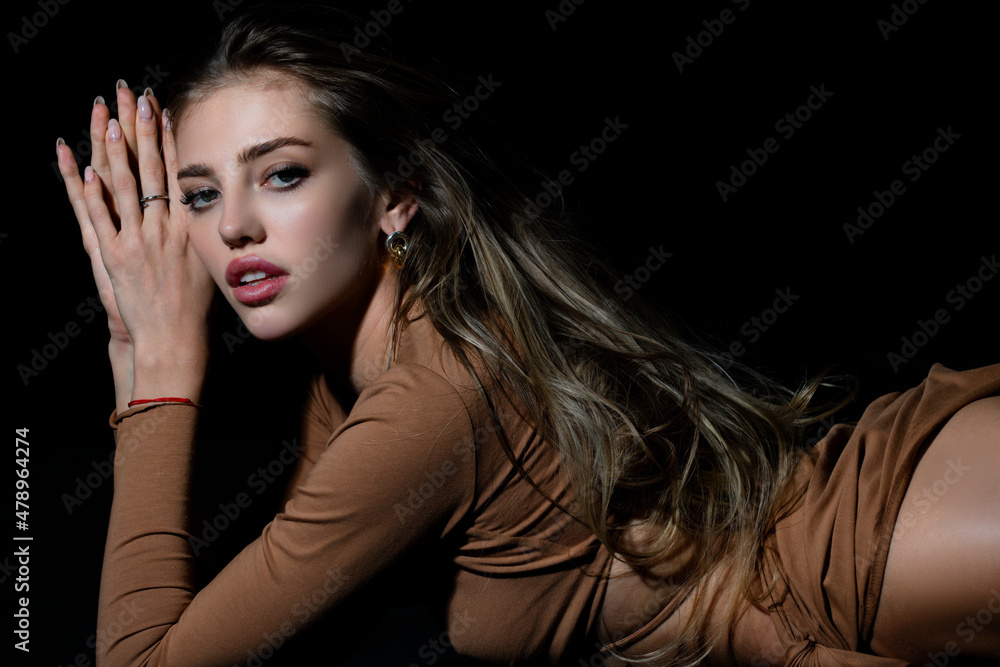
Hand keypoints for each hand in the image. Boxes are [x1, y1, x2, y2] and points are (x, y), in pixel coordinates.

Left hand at [56, 83, 214, 409]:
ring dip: (112, 148)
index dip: (167, 136)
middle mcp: (164, 228)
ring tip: (105, 115)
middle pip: (150, 167)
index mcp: (188, 227)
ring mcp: (138, 241)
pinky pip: (99, 218)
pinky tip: (83, 166)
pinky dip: (89, 192)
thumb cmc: (196, 307)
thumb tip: (208, 204)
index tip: (160, 107)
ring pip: (124, 185)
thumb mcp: (208, 262)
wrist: (175, 340)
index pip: (178, 170)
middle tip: (131, 94)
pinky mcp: (114, 257)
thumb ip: (201, 232)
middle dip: (139, 127)